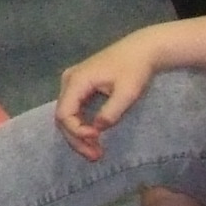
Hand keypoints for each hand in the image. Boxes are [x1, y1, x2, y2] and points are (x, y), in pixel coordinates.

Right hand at [55, 39, 157, 155]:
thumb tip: (97, 129)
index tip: (97, 139)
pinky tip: (94, 137)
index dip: (76, 131)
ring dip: (79, 135)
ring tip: (96, 152)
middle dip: (77, 139)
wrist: (143, 49)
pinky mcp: (81, 86)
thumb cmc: (135, 69)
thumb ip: (111, 112)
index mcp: (77, 80)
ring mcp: (73, 83)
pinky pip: (75, 110)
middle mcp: (69, 81)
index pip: (64, 113)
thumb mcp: (127, 92)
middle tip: (95, 156)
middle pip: (62, 117)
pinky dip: (82, 126)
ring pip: (68, 116)